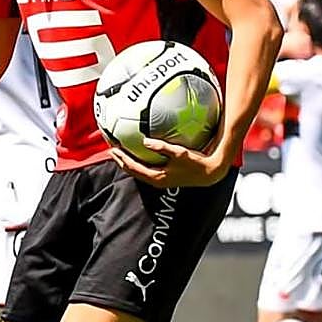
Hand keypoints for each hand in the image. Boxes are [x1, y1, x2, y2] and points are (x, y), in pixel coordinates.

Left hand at [108, 137, 231, 188]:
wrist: (209, 173)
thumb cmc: (196, 163)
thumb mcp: (179, 153)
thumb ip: (161, 147)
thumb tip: (145, 141)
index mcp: (157, 177)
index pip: (133, 168)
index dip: (122, 159)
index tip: (113, 149)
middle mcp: (156, 180)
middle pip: (132, 171)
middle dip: (121, 161)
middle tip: (112, 150)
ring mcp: (161, 180)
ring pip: (138, 172)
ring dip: (128, 162)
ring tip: (121, 152)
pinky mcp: (165, 177)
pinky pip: (146, 169)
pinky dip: (139, 162)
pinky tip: (139, 153)